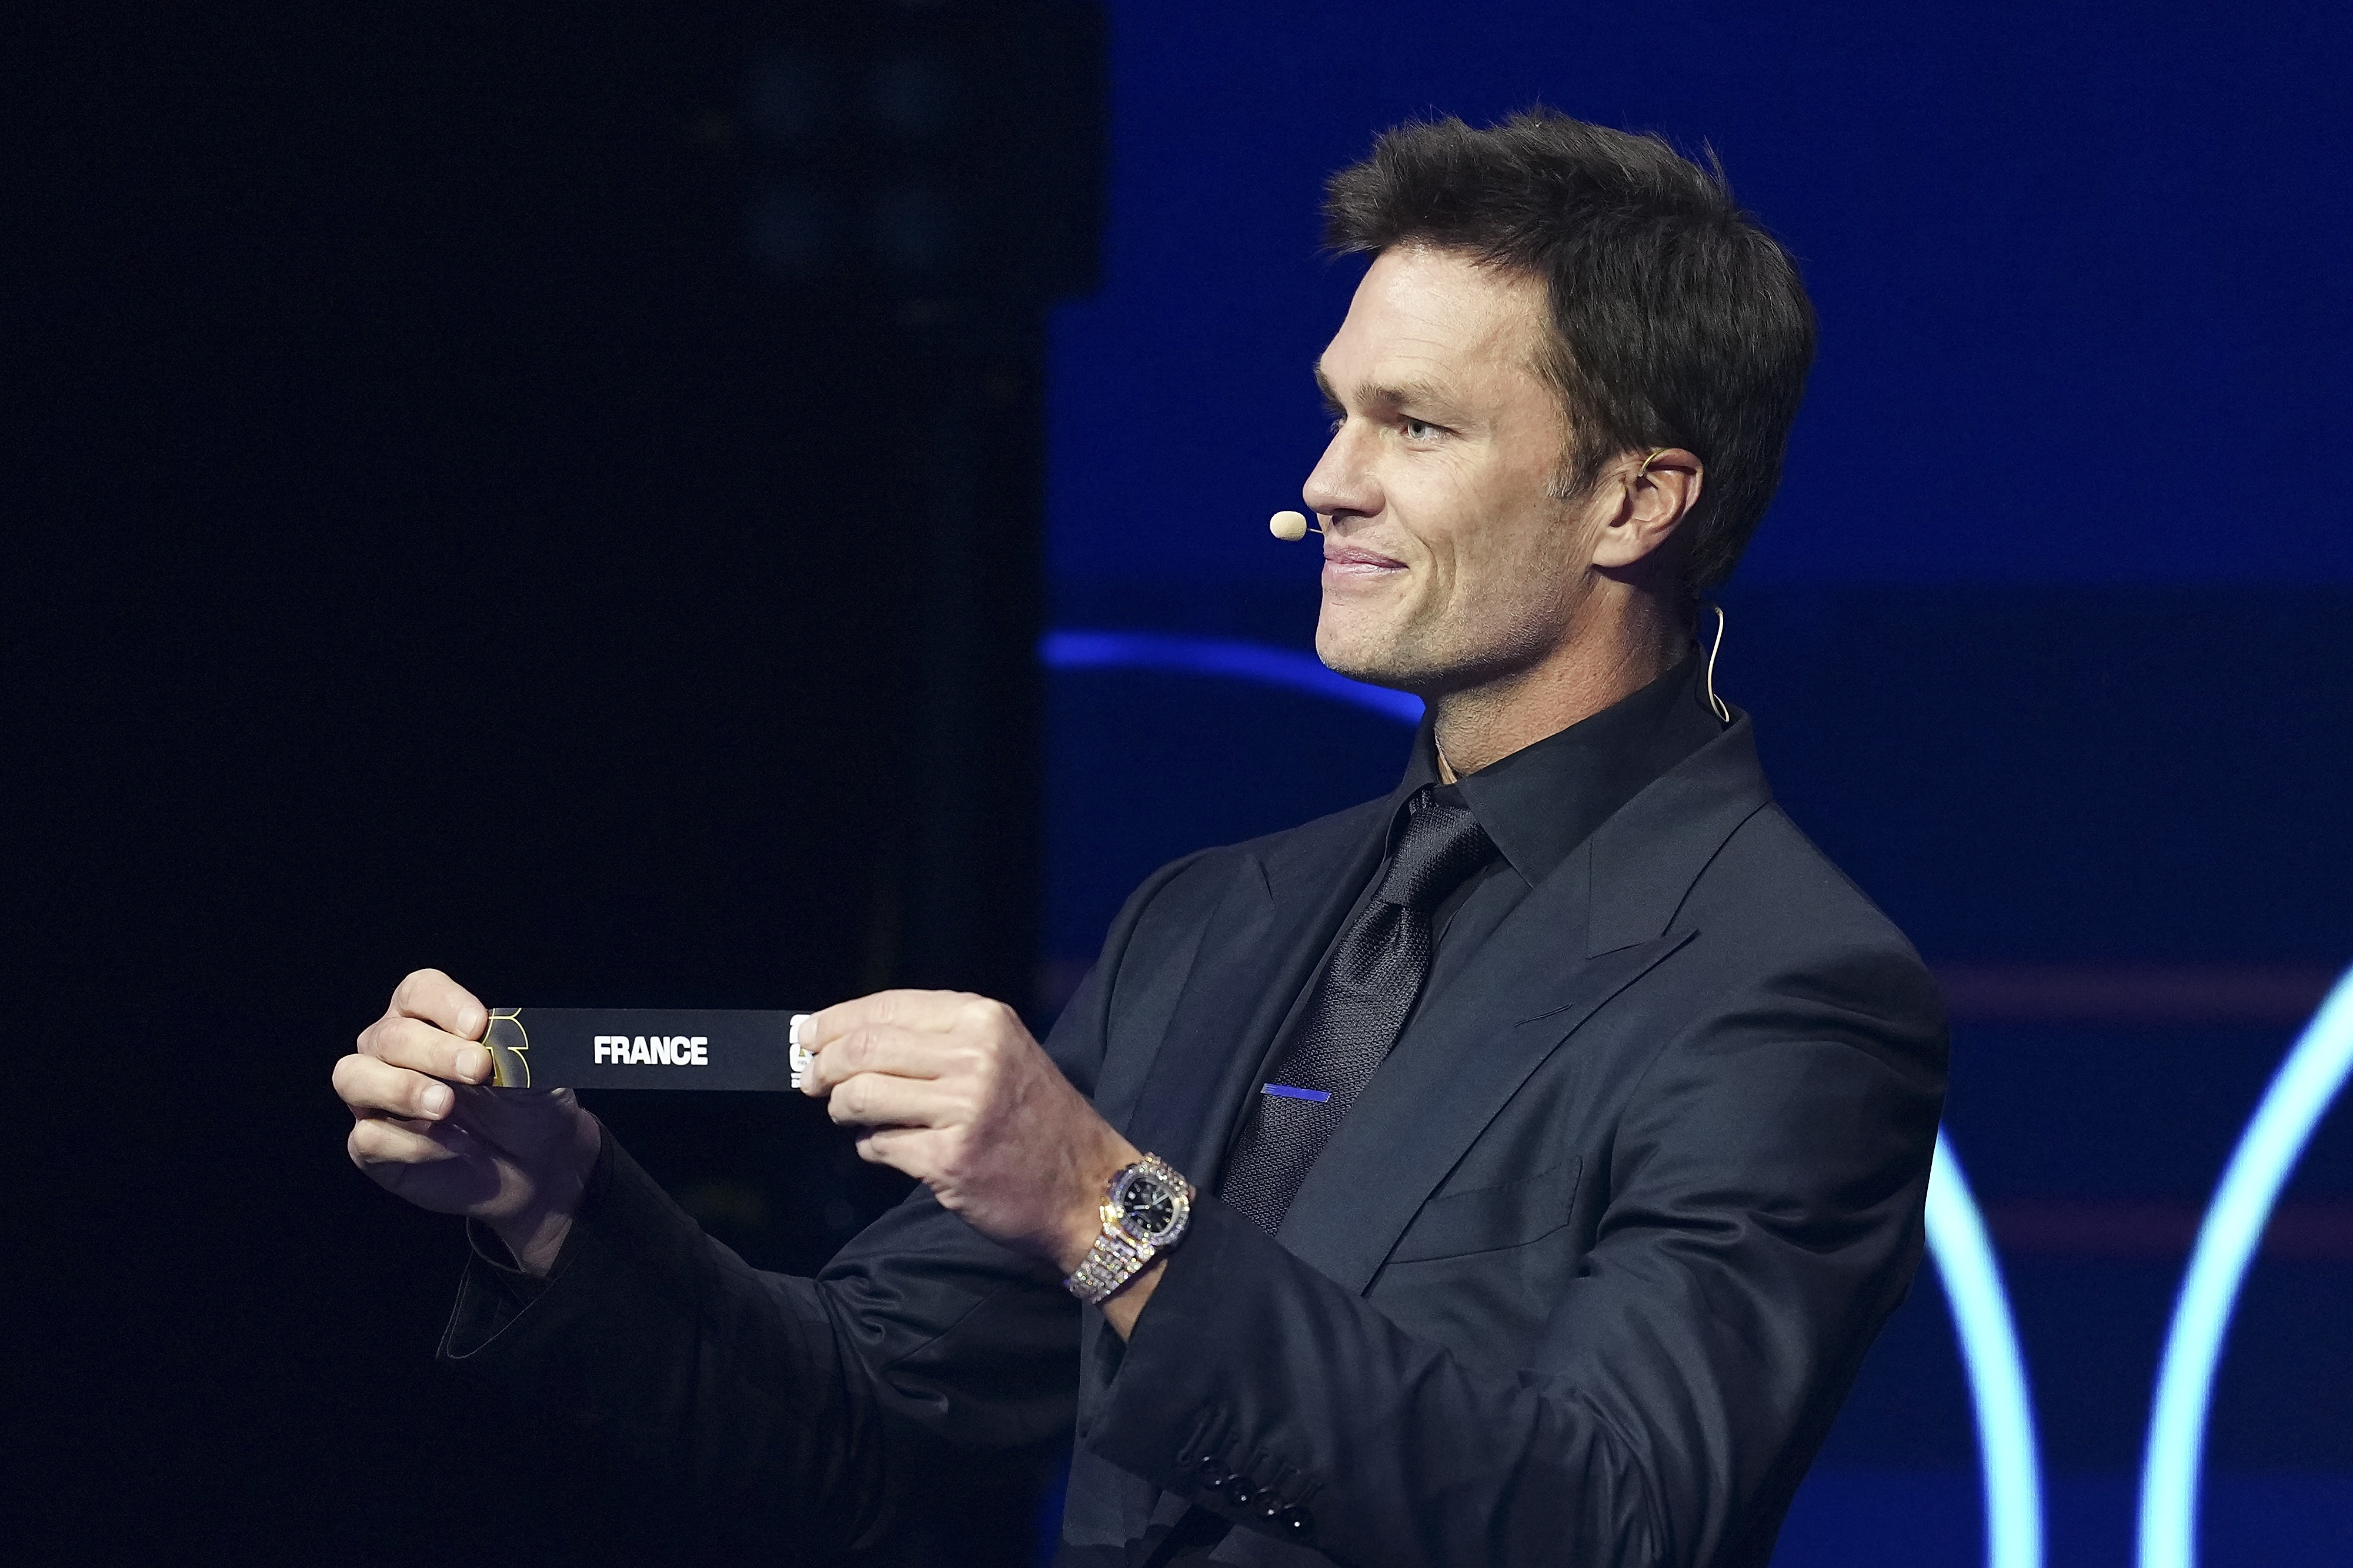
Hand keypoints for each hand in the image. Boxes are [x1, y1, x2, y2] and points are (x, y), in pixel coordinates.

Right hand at [333, 968, 600, 1274]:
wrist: (533, 1166)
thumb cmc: (525, 1103)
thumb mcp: (533, 1071)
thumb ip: (516, 1048)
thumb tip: (502, 1036)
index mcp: (429, 1018)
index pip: (419, 992)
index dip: (444, 1004)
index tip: (478, 1026)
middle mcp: (391, 1051)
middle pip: (390, 1036)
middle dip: (434, 1051)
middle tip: (477, 1070)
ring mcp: (374, 1097)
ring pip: (353, 1077)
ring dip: (401, 1089)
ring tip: (445, 1106)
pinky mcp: (371, 1145)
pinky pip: (370, 1137)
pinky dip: (411, 1143)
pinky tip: (452, 1148)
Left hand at [801, 990, 1138, 1276]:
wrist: (1091, 1189)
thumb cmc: (1039, 1122)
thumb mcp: (1001, 1054)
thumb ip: (936, 1041)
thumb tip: (847, 1040)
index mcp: (984, 1020)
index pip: (885, 1007)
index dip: (833, 1022)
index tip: (805, 1037)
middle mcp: (975, 1056)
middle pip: (862, 1048)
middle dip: (823, 1067)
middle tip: (812, 1082)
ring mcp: (963, 1109)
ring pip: (860, 1096)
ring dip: (842, 1110)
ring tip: (854, 1118)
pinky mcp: (949, 1160)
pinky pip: (878, 1146)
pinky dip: (872, 1148)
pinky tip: (892, 1149)